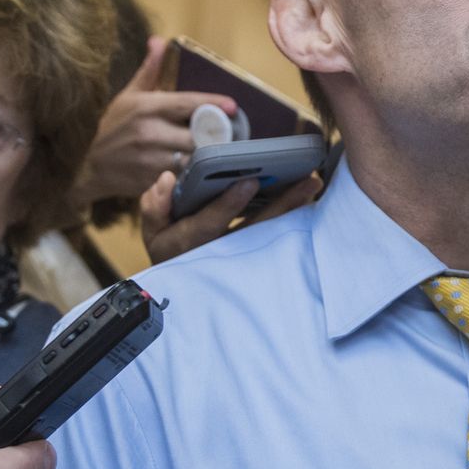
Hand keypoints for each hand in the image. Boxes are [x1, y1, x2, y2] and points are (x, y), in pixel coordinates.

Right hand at [71, 36, 239, 206]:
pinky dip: (190, 175)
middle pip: (197, 135)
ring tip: (213, 154)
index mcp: (147, 107)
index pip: (187, 103)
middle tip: (225, 136)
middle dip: (213, 136)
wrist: (86, 165)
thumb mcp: (129, 96)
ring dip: (204, 158)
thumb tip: (159, 40)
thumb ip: (149, 71)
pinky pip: (180, 178)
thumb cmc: (112, 127)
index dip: (213, 104)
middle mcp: (149, 132)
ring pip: (191, 159)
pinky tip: (197, 172)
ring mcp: (150, 159)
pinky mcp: (150, 181)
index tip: (232, 106)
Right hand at [139, 169, 321, 264]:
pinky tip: (310, 200)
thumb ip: (155, 206)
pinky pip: (277, 237)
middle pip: (253, 230)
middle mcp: (217, 254)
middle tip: (307, 181)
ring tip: (314, 184)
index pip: (208, 225)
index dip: (227, 206)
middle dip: (281, 205)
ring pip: (270, 233)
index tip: (248, 182)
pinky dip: (293, 218)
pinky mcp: (255, 258)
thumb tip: (167, 179)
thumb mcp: (154, 230)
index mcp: (187, 244)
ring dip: (294, 209)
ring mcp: (240, 259)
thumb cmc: (170, 248)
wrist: (184, 288)